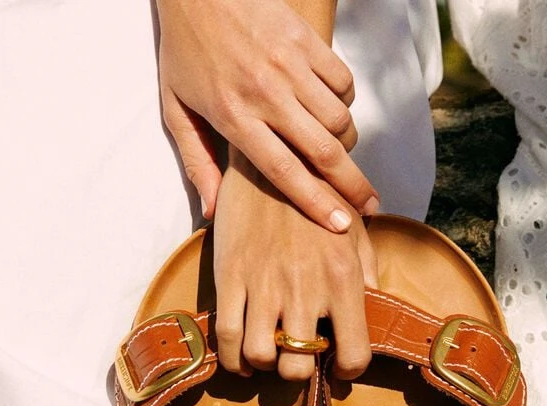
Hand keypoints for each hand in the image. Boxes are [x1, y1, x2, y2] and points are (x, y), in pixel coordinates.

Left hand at [155, 0, 379, 230]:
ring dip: (346, 143)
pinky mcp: (305, 40)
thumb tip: (213, 212)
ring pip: (340, 118)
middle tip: (370, 205)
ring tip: (337, 152)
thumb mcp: (176, 110)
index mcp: (234, 117)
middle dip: (353, 185)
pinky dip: (345, 102)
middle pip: (324, 151)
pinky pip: (343, 82)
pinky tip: (331, 108)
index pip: (284, 171)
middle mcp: (267, 94)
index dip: (316, 202)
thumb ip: (196, 163)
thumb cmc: (184, 52)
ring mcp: (289, 64)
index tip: (340, 225)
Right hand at [212, 149, 376, 380]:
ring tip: (270, 353)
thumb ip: (369, 272)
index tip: (339, 366)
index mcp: (342, 279)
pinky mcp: (229, 276)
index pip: (353, 355)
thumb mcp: (355, 229)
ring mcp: (263, 283)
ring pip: (260, 356)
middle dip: (298, 371)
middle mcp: (304, 287)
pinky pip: (225, 337)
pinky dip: (233, 359)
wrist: (272, 155)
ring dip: (265, 364)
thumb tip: (377, 308)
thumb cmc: (319, 195)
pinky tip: (242, 358)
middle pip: (298, 365)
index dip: (348, 371)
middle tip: (297, 357)